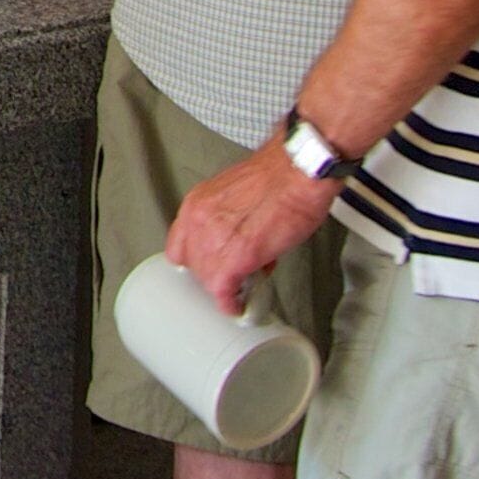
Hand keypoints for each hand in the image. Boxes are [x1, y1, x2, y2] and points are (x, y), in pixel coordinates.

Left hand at [166, 137, 345, 314]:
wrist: (299, 172)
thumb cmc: (281, 177)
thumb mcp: (239, 195)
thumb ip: (230, 220)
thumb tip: (238, 243)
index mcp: (198, 203)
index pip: (179, 244)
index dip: (196, 261)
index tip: (207, 268)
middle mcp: (199, 220)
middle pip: (192, 265)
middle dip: (213, 274)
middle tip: (234, 277)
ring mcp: (215, 238)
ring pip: (207, 279)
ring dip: (225, 288)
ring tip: (245, 285)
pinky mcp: (236, 256)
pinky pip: (223, 289)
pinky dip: (231, 302)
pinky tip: (238, 306)